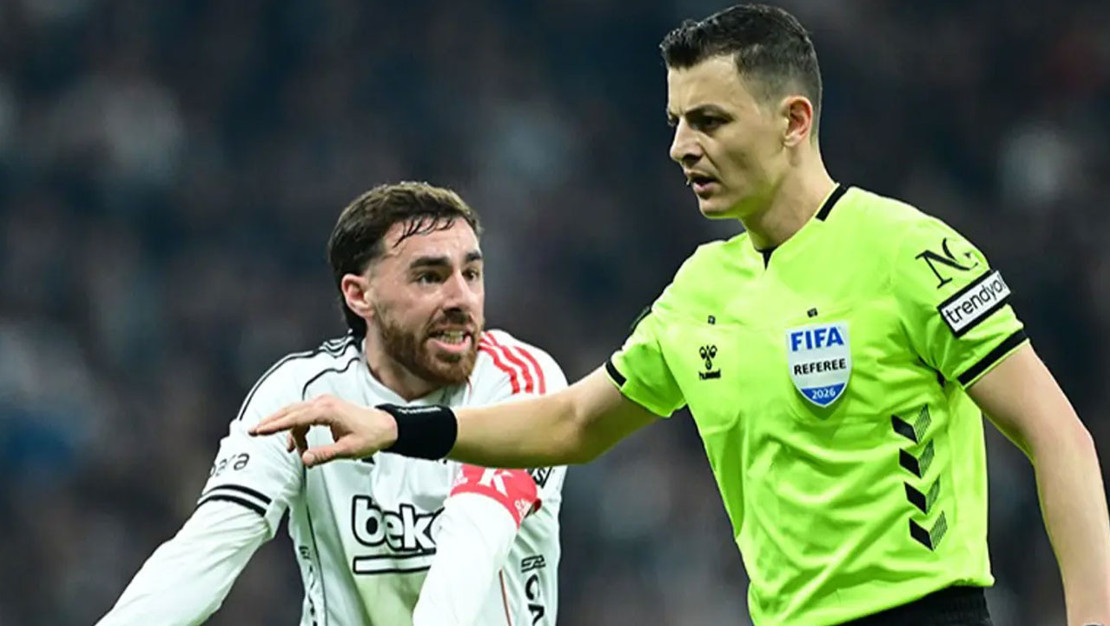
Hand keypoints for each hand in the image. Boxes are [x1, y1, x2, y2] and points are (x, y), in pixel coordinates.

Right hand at [249, 395, 397, 466]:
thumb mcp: (348, 450)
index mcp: (327, 411)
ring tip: (290, 451)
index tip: (258, 431)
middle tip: (253, 432)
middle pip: (290, 411)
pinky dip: (298, 430)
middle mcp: (323, 403)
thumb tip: (304, 459)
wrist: (386, 426)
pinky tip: (297, 446)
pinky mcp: (326, 408)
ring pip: (295, 414)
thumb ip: (325, 455)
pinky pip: (304, 417)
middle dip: (271, 422)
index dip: (275, 425)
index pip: (294, 417)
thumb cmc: (370, 436)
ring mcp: (324, 404)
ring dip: (287, 430)